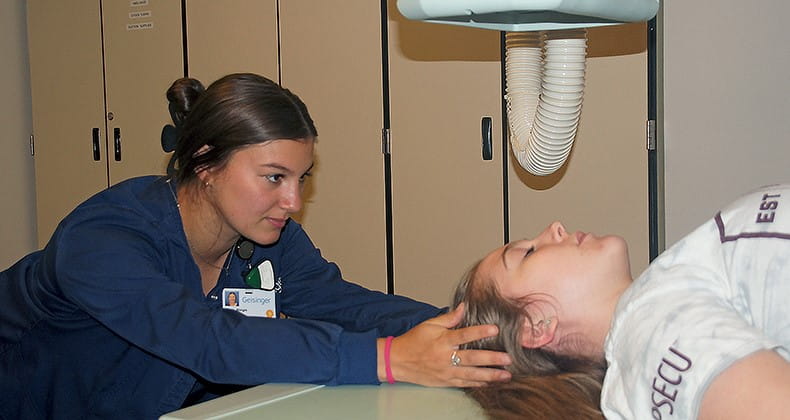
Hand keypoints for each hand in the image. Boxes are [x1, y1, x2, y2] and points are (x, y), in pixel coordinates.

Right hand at [379, 303, 511, 386]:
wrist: (397, 361)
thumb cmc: (413, 341)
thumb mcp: (429, 325)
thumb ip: (448, 318)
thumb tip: (464, 307)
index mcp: (442, 341)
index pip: (464, 335)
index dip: (480, 331)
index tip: (495, 329)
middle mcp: (445, 357)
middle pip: (472, 358)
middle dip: (491, 359)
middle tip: (508, 358)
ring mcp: (445, 371)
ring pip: (471, 374)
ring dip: (490, 375)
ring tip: (506, 375)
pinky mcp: (445, 381)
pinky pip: (464, 384)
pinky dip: (478, 384)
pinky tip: (490, 383)